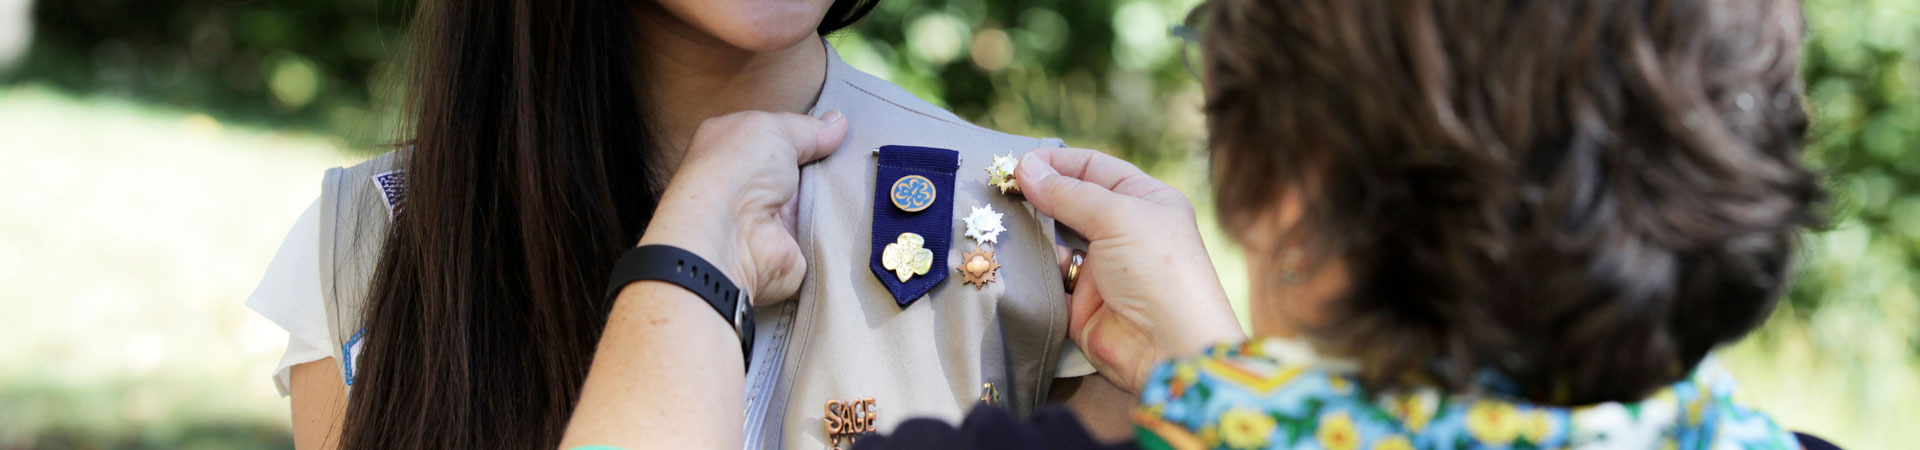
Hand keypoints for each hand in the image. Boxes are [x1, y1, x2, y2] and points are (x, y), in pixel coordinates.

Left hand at [638, 110, 847, 304]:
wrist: (732, 237)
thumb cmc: (737, 170)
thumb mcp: (773, 129)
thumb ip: (807, 128)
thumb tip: (837, 122)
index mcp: (730, 147)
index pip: (771, 135)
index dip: (802, 131)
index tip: (835, 129)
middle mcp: (745, 181)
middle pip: (795, 167)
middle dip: (824, 161)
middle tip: (852, 153)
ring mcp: (766, 216)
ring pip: (812, 199)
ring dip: (832, 192)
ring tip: (857, 179)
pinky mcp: (787, 244)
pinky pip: (822, 231)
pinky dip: (838, 223)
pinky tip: (856, 209)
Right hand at [1017, 147, 1245, 393]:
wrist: (1168, 348)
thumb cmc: (1156, 270)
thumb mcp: (1117, 217)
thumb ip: (1068, 193)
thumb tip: (1025, 167)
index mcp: (1146, 200)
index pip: (1096, 167)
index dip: (1058, 163)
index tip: (1018, 163)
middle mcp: (1125, 230)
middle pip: (1072, 202)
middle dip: (1038, 195)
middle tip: (998, 189)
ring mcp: (1102, 267)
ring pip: (1056, 239)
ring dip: (1032, 230)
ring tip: (998, 218)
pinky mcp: (1082, 301)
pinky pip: (1050, 276)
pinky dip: (1033, 267)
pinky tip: (1011, 255)